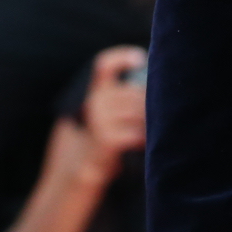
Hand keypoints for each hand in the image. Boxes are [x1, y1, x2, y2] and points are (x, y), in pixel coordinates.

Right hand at [80, 46, 149, 162]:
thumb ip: (120, 100)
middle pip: (136, 92)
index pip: (105, 65)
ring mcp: (98, 120)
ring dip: (149, 124)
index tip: (140, 59)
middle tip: (154, 120)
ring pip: (140, 112)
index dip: (122, 58)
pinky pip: (137, 134)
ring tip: (147, 135)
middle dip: (149, 105)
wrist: (76, 174)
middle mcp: (93, 102)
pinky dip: (143, 140)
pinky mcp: (105, 139)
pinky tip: (141, 146)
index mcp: (93, 93)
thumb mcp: (103, 116)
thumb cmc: (98, 143)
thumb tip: (153, 86)